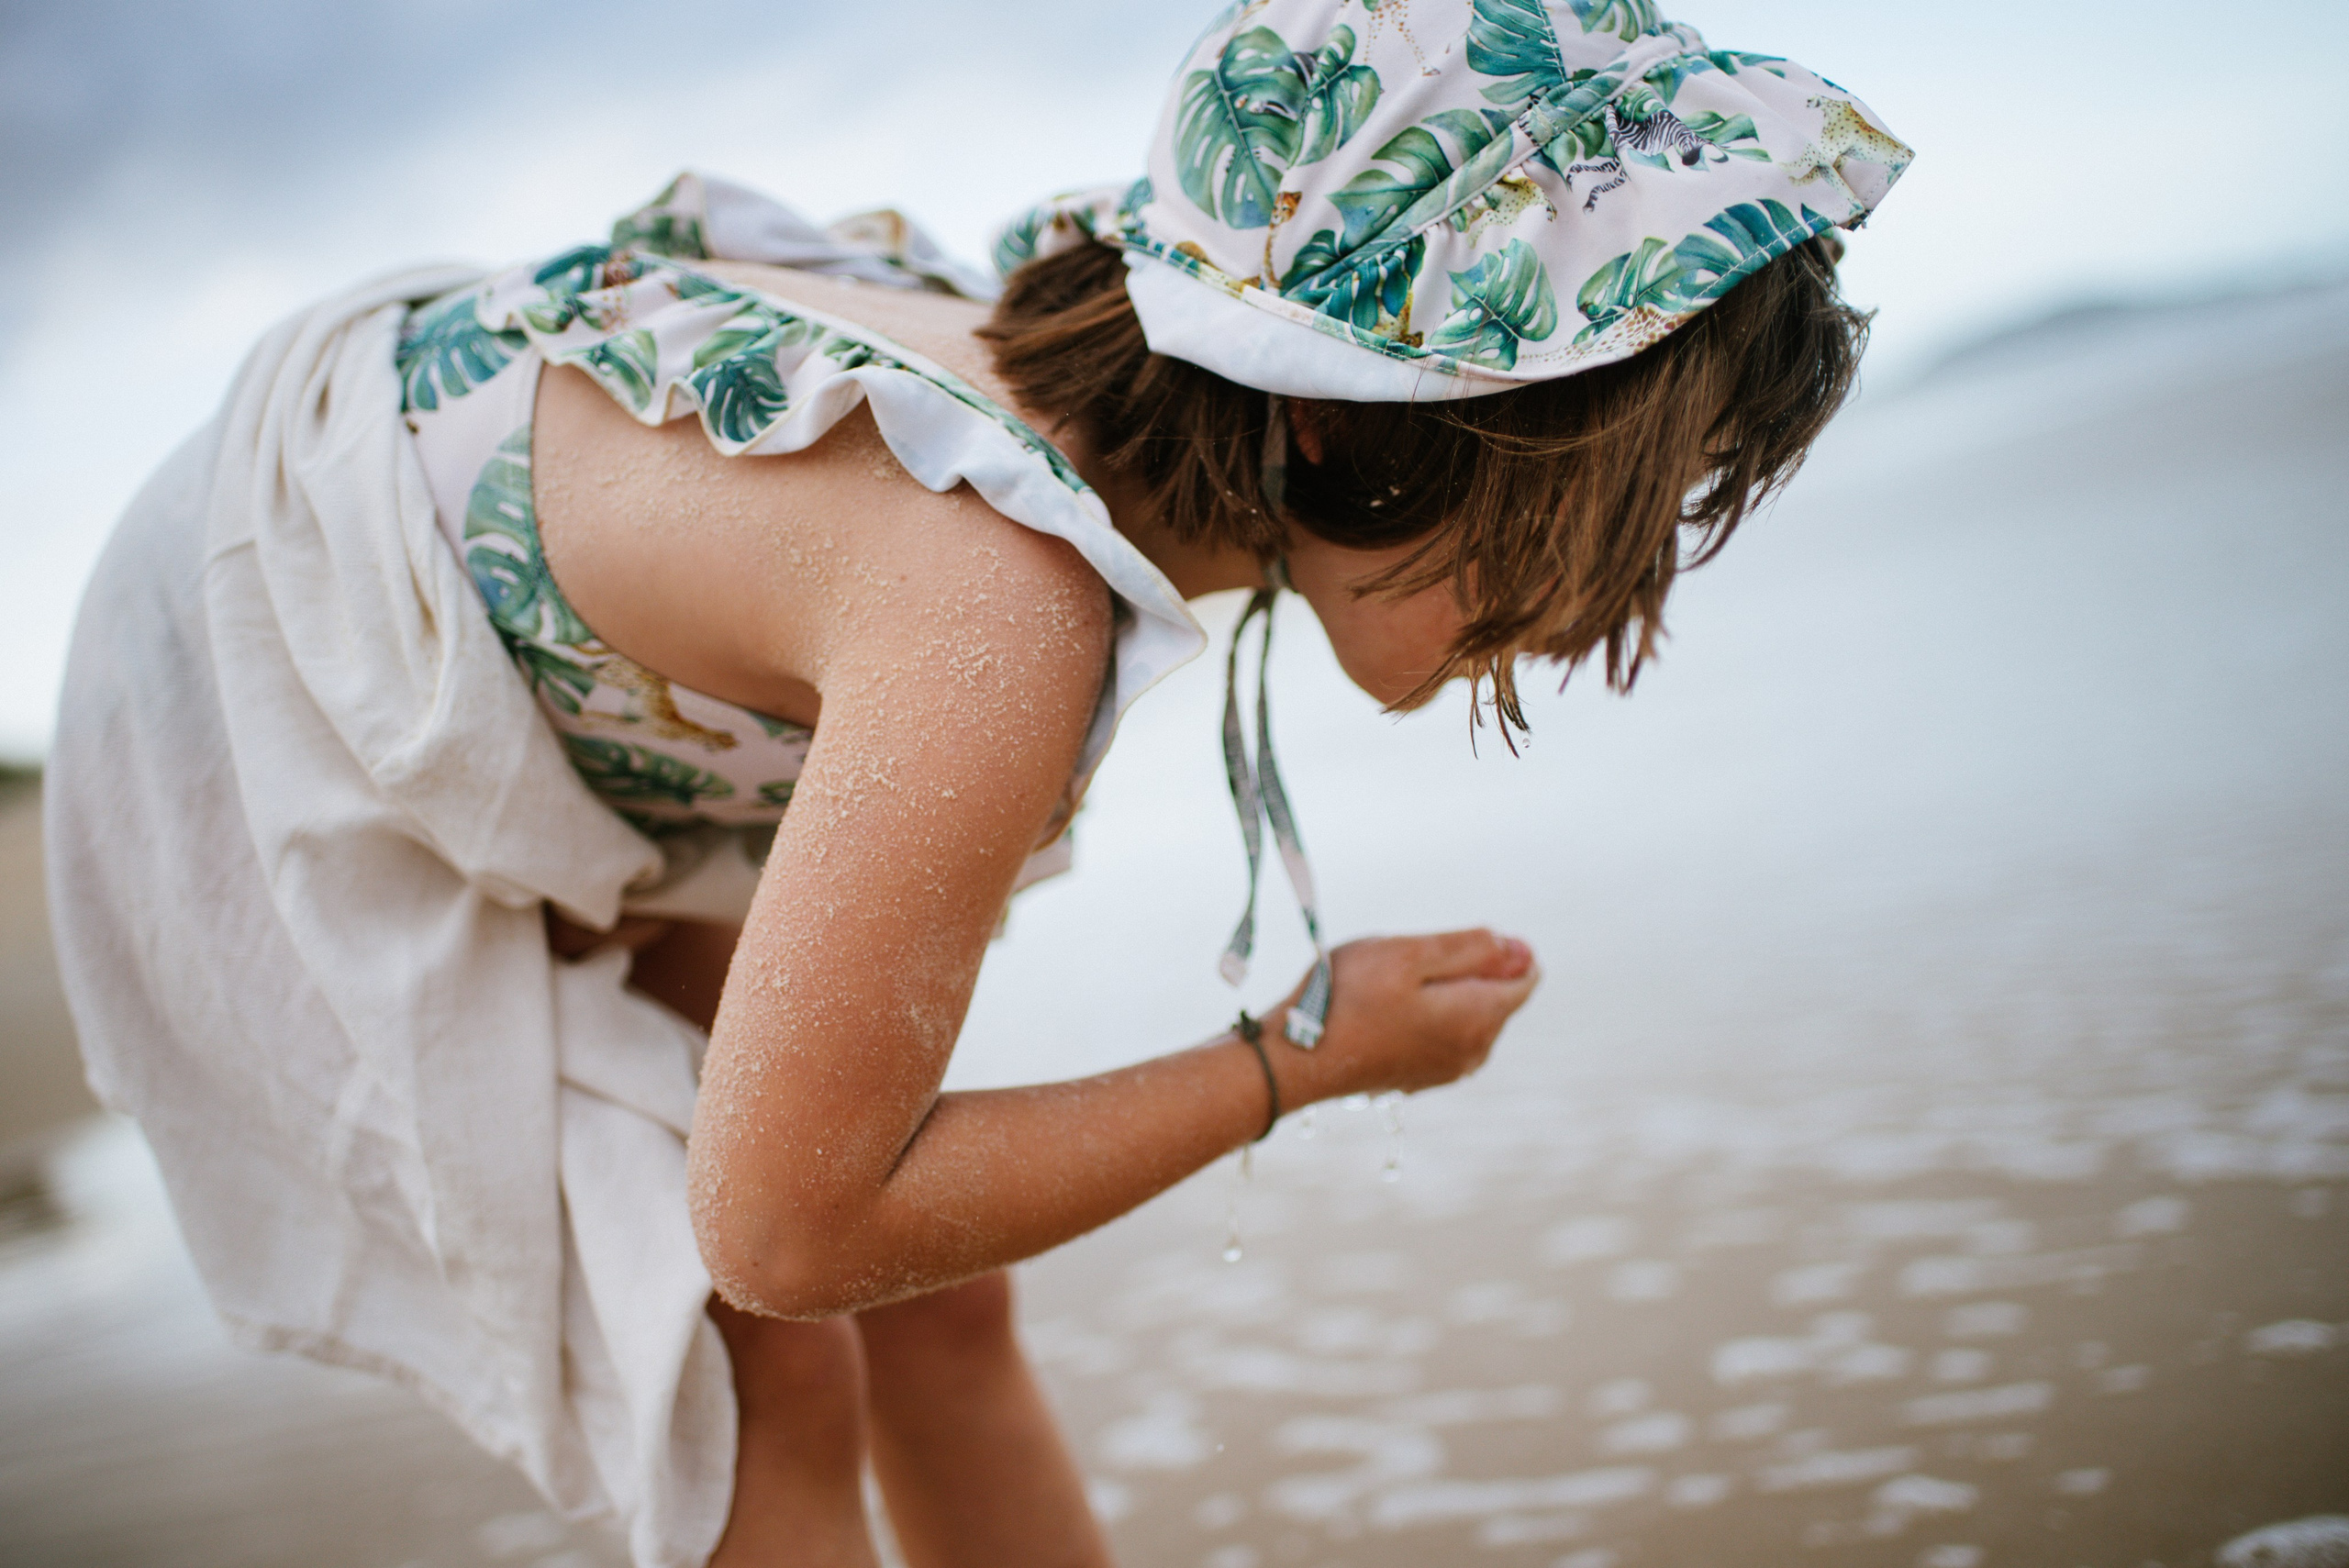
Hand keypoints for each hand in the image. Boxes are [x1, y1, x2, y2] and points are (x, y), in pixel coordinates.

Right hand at [1279, 929, 1539, 1100]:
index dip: (1506, 950)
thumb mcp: (1410, 953)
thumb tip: (1515, 947)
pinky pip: (1442, 1034)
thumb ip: (1469, 948)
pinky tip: (1383, 1010)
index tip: (1459, 940)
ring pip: (1467, 1016)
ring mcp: (1448, 1070)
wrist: (1297, 1057)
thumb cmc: (1348, 998)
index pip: (1525, 979)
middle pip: (1495, 997)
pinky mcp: (1421, 1077)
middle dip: (1468, 970)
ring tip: (1391, 986)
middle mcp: (1474, 1052)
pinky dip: (1425, 1015)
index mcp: (1479, 1019)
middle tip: (1410, 960)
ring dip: (1442, 992)